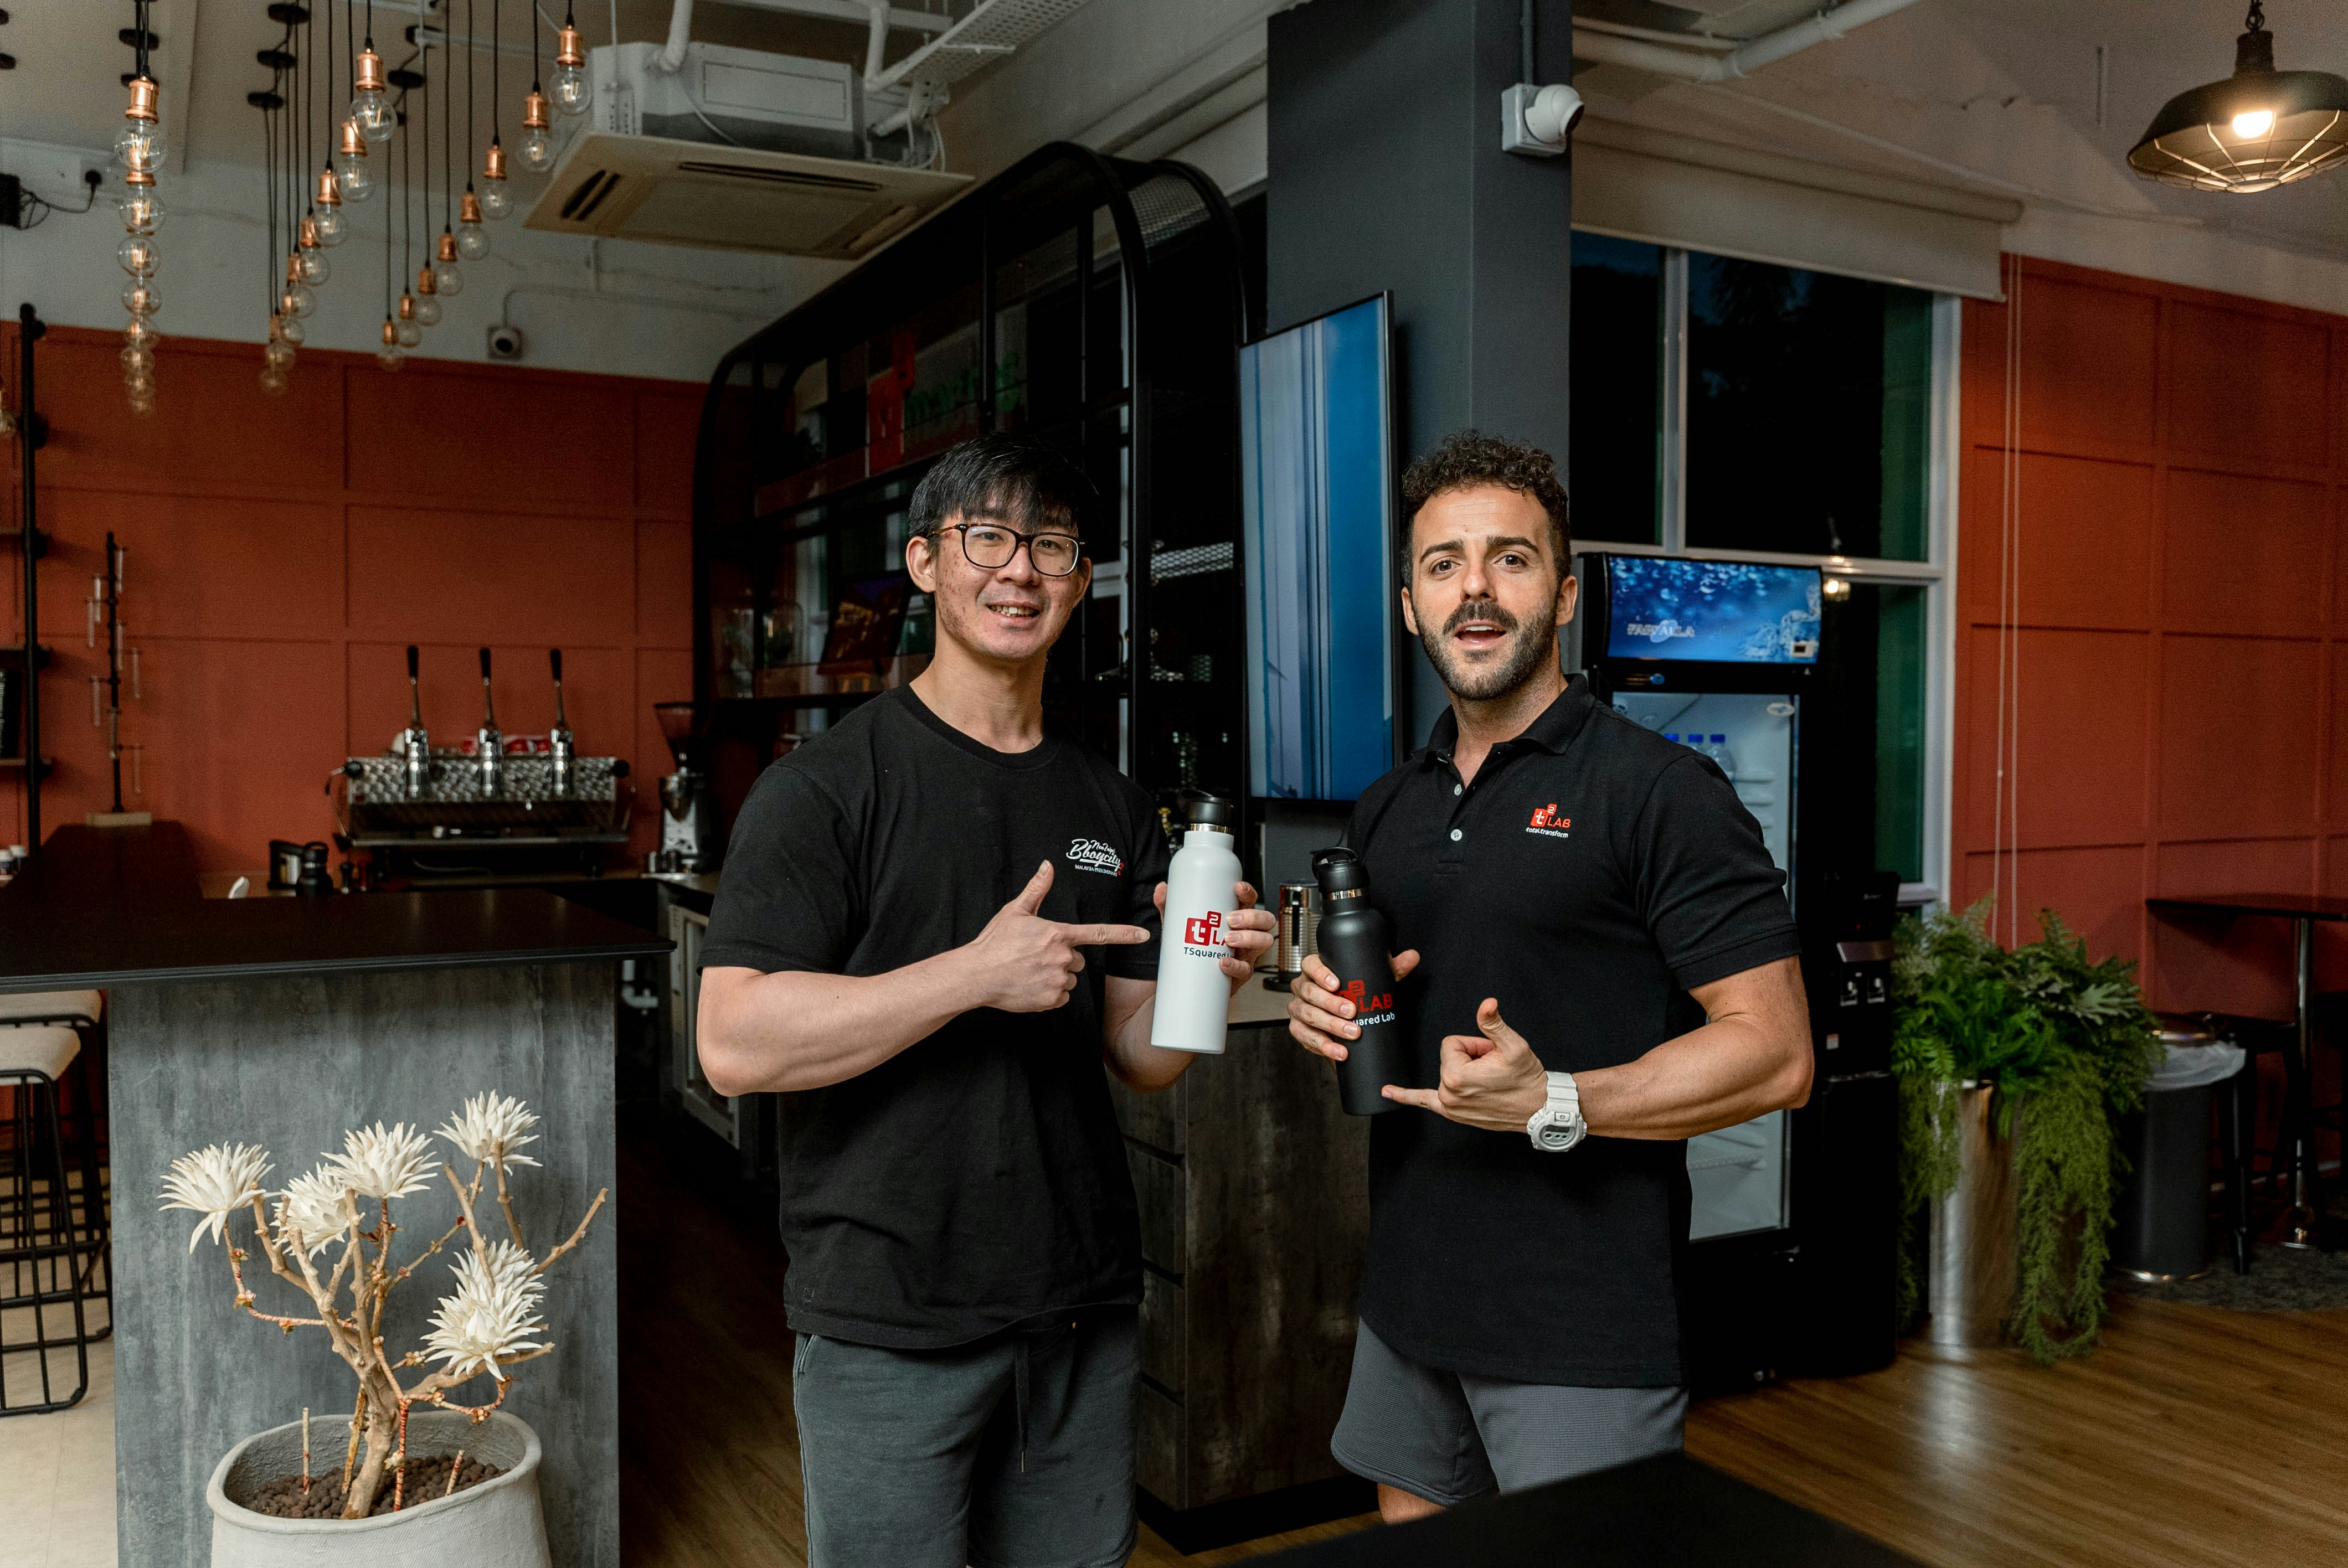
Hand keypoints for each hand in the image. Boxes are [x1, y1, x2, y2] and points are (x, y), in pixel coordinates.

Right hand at [966, 862, 1151, 1013]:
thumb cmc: (994, 942)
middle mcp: (1062, 957)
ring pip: (1070, 978)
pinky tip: (1031, 984)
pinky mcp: (1051, 1000)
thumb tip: (1048, 866)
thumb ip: (1037, 889)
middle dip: (1063, 957)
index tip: (1144, 935)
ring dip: (1057, 975)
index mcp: (1058, 933)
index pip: (1099, 933)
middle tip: (1036, 956)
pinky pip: (1062, 997)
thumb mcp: (1015, 911)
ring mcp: (1057, 980)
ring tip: (1031, 971)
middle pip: (1077, 959)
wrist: (976, 975)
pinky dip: (1050, 992)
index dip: (1124, 934)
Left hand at [1155, 880, 1277, 995]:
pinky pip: (1246, 970)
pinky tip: (1223, 963)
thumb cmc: (1191, 946)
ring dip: (1250, 938)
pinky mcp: (1240, 974)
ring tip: (1228, 939)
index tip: (1237, 888)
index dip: (1248, 892)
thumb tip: (1162, 888)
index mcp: (1235, 917)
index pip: (1249, 901)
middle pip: (1265, 920)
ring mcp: (1246, 954)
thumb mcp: (1179, 925)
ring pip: (1264, 942)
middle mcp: (1246, 934)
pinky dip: (1235, 966)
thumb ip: (1169, 906)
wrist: (1188, 980)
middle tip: (1230, 919)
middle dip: (1251, 916)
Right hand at [1288, 949, 1422, 1061]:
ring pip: (1308, 1015)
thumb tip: (1412, 957)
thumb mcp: (1371, 981)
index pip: (1310, 965)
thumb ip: (1391, 968)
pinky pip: (1306, 1037)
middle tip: (1352, 1012)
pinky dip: (1324, 1046)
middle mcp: (1303, 988)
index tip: (1336, 983)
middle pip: (1310, 992)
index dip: (1320, 973)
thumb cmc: (1354, 996)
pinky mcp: (1299, 1030)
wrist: (1344, 1023)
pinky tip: (1339, 1051)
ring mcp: (1299, 1009)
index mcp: (1315, 971)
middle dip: (1331, 1003)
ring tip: (1352, 1033)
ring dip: (1330, 1025)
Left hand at [1381, 998, 1548, 1131]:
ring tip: (1489, 1081)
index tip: (1492, 1055)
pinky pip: (1426, 1102)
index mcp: (1457, 1075)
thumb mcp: (1513, 1046)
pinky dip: (1407, 1096)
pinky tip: (1388, 1091)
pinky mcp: (1453, 1114)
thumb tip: (1487, 1004)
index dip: (1474, 1044)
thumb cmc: (1527, 1078)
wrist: (1539, 1107)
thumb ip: (1493, 1023)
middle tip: (1495, 1069)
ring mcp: (1450, 1106)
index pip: (1452, 1043)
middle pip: (1450, 1057)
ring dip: (1466, 1071)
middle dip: (1471, 1057)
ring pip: (1449, 1072)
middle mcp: (1449, 1093)